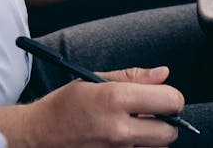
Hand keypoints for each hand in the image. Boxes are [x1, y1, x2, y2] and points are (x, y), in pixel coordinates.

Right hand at [0, 66, 183, 146]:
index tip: (165, 96)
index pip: (169, 101)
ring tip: (134, 126)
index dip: (172, 97)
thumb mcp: (95, 80)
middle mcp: (119, 129)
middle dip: (167, 121)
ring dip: (154, 138)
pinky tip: (126, 139)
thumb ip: (133, 77)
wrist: (40, 136)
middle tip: (153, 113)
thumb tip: (164, 74)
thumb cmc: (66, 105)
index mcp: (115, 99)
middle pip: (170, 132)